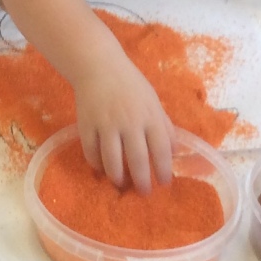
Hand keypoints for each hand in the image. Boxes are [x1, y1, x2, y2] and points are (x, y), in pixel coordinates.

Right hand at [72, 55, 172, 193]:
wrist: (99, 67)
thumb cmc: (131, 85)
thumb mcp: (153, 102)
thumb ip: (163, 126)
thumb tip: (173, 153)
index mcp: (150, 116)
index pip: (161, 150)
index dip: (163, 170)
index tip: (164, 183)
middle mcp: (130, 123)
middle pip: (137, 160)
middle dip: (142, 181)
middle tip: (144, 193)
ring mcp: (106, 125)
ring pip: (112, 160)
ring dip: (117, 177)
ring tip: (121, 184)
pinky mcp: (87, 125)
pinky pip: (91, 152)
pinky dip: (96, 164)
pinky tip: (101, 169)